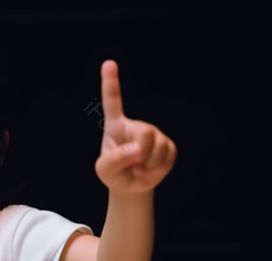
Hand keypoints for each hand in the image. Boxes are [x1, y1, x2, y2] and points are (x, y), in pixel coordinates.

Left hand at [94, 60, 176, 193]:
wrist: (132, 185)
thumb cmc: (114, 173)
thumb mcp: (105, 170)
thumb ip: (115, 160)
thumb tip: (137, 150)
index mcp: (115, 126)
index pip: (112, 101)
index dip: (111, 82)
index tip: (108, 63)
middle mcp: (135, 125)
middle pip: (145, 132)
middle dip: (141, 152)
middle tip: (134, 164)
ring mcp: (153, 133)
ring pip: (158, 146)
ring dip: (148, 163)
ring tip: (140, 167)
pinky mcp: (167, 145)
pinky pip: (167, 155)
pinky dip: (158, 167)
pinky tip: (151, 167)